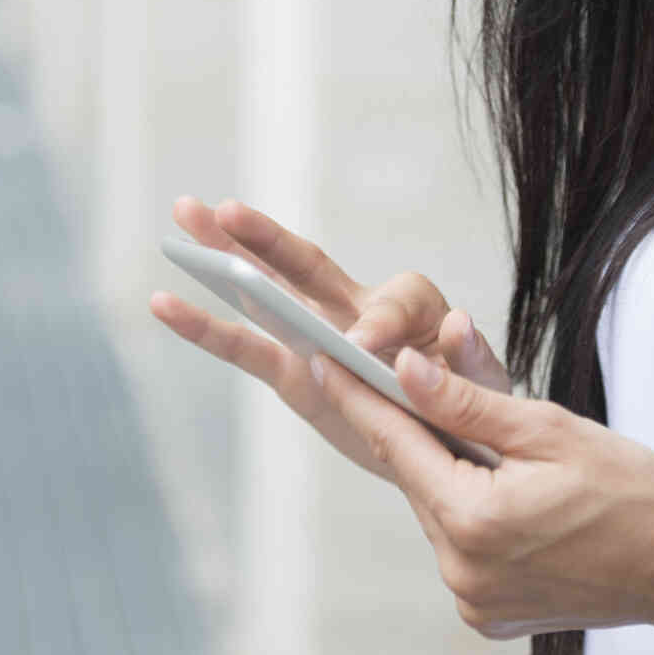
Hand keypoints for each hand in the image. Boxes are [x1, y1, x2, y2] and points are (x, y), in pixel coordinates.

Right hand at [150, 195, 509, 482]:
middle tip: (224, 209)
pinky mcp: (297, 374)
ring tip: (180, 220)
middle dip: (267, 238)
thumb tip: (459, 324)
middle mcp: (358, 309)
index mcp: (414, 307)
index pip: (391, 303)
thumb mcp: (487, 391)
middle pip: (308, 265)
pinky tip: (166, 304)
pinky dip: (209, 327)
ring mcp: (320, 338)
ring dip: (225, 258)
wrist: (453, 445)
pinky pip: (248, 348)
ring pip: (268, 293)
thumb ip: (472, 361)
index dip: (377, 322)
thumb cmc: (472, 410)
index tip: (364, 349)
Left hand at [309, 345, 653, 654]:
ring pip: (438, 510)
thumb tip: (404, 367)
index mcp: (473, 519)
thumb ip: (466, 401)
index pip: (396, 442)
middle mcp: (462, 568)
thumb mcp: (548, 429)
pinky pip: (460, 546)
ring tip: (500, 450)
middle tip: (419, 382)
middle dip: (417, 430)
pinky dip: (472, 512)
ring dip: (451, 473)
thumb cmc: (635, 494)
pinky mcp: (487, 613)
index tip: (323, 359)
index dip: (358, 395)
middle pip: (417, 477)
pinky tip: (512, 496)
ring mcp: (473, 598)